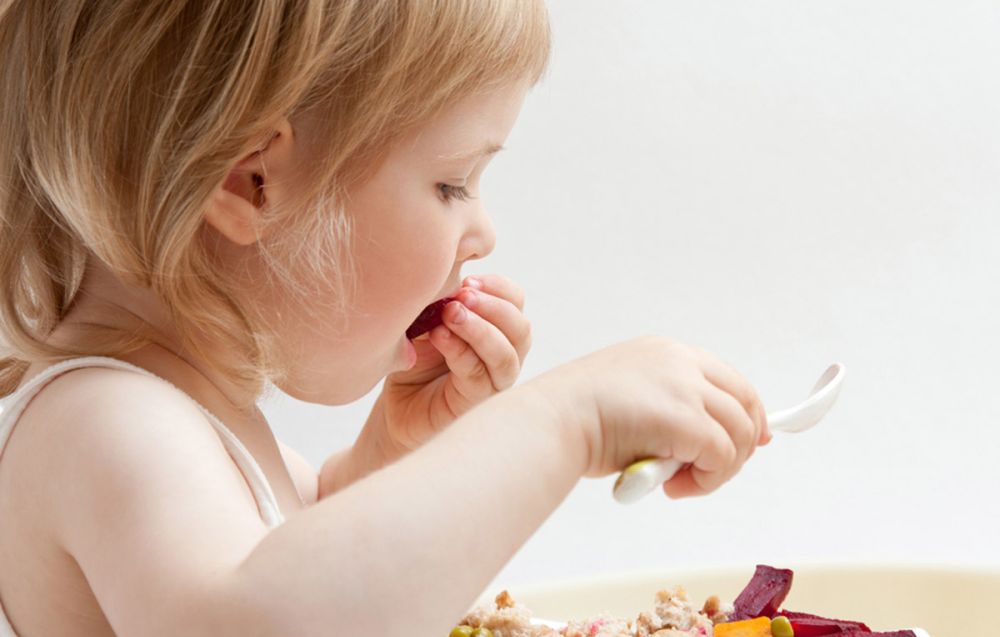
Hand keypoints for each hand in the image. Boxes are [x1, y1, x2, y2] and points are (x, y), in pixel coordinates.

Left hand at [370, 274, 531, 461]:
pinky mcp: (474, 403)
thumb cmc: (414, 364)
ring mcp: (492, 383)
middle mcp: (503, 357)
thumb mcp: (426, 322)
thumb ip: (442, 301)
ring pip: (506, 354)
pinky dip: (460, 351)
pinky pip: (477, 375)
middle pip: (520, 328)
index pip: (516, 303)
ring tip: (450, 313)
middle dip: (493, 306)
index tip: (468, 280)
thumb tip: (449, 274)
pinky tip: (439, 336)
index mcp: (498, 331)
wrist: (395, 409)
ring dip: (480, 328)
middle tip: (462, 294)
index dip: (499, 288)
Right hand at [531, 336, 770, 497]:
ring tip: (682, 483)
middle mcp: (681, 363)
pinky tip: (675, 487)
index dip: (746, 413)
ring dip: (718, 469)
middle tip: (714, 473)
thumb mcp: (630, 397)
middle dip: (740, 445)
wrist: (553, 420)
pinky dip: (707, 480)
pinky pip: (721, 457)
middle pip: (744, 403)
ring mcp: (686, 389)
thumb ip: (667, 407)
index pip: (728, 380)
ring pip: (739, 434)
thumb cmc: (575, 416)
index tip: (750, 440)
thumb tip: (702, 441)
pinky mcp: (686, 421)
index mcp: (666, 352)